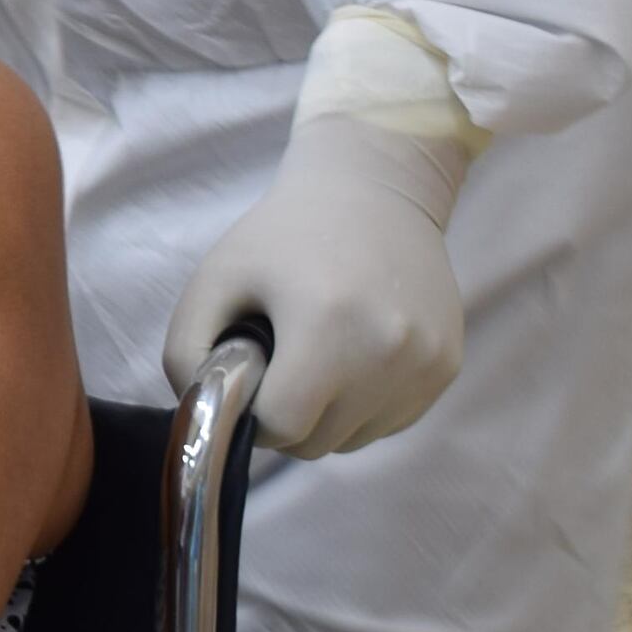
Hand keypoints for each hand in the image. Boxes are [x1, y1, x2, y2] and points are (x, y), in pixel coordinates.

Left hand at [163, 111, 468, 456]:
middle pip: (320, 442)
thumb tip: (205, 415)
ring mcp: (426, 361)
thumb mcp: (214, 280)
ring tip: (318, 355)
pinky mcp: (446, 365)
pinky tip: (351, 355)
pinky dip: (363, 405)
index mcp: (327, 326)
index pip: (284, 427)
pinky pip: (391, 421)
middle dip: (289, 417)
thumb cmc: (284, 235)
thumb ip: (185, 354)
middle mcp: (388, 351)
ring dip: (328, 416)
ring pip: (357, 439)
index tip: (252, 377)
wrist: (374, 189)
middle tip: (281, 363)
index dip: (255, 412)